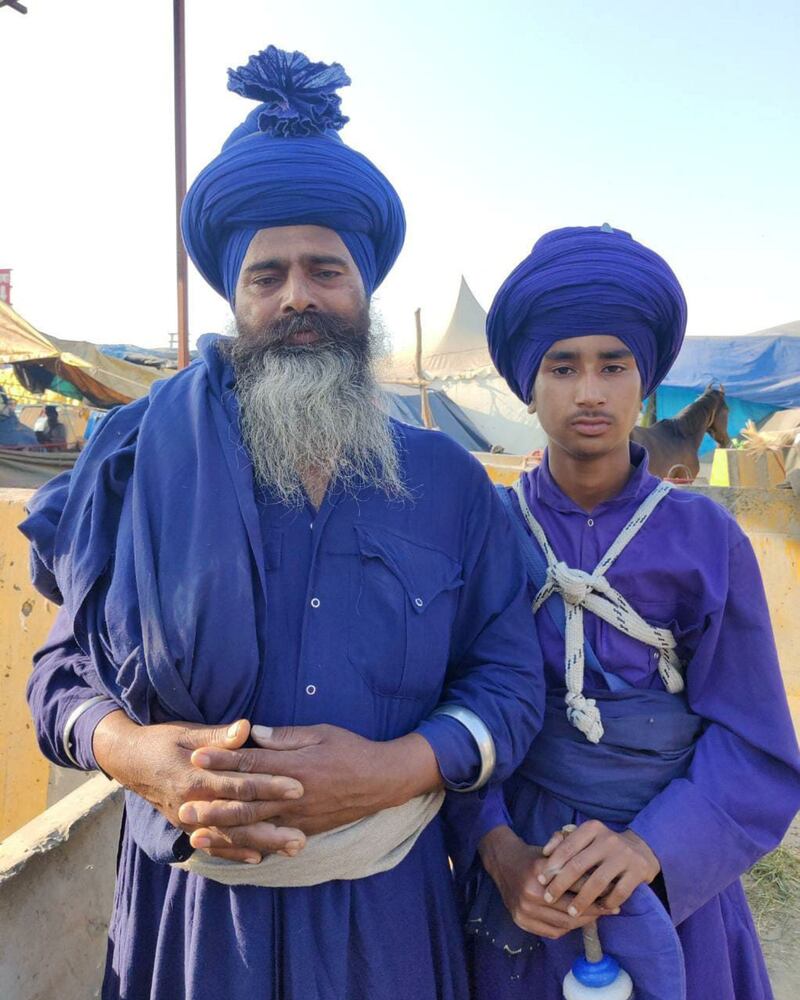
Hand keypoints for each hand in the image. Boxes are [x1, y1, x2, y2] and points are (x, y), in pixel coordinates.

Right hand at [92, 711, 305, 862]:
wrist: (129, 761)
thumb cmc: (163, 741)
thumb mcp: (189, 732)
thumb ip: (219, 736)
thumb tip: (246, 728)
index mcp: (196, 776)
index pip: (240, 784)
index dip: (270, 786)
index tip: (299, 786)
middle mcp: (193, 803)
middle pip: (240, 817)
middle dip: (273, 824)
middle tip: (303, 830)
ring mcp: (189, 820)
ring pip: (230, 836)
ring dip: (262, 844)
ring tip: (292, 847)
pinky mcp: (186, 828)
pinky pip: (213, 845)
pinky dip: (235, 852)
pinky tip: (257, 857)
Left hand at [182, 724, 440, 853]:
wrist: (381, 781)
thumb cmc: (351, 750)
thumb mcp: (321, 733)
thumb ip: (287, 736)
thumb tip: (255, 732)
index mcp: (294, 766)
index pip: (251, 762)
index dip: (222, 759)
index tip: (197, 756)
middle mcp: (292, 795)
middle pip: (245, 800)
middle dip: (212, 804)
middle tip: (183, 806)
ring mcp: (297, 817)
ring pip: (254, 826)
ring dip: (222, 831)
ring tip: (195, 834)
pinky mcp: (304, 831)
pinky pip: (272, 841)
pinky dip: (248, 846)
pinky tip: (229, 851)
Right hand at [479, 826, 611, 938]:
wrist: (503, 863)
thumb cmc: (532, 857)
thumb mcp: (552, 849)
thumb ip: (573, 855)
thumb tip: (601, 870)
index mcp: (540, 870)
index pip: (575, 884)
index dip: (596, 889)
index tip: (612, 892)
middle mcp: (531, 892)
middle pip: (571, 907)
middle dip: (594, 909)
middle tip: (610, 908)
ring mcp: (525, 909)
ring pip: (564, 923)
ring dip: (584, 921)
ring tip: (597, 916)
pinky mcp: (521, 921)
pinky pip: (552, 932)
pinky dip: (568, 928)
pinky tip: (577, 921)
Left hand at [538, 821, 660, 915]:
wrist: (641, 849)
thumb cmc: (602, 846)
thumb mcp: (585, 836)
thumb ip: (563, 840)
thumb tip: (545, 852)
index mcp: (592, 828)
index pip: (567, 847)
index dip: (552, 865)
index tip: (541, 880)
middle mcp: (608, 839)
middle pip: (578, 865)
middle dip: (561, 884)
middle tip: (549, 899)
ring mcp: (624, 855)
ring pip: (597, 882)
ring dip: (582, 900)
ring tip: (571, 912)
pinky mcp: (638, 871)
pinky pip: (619, 892)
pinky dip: (606, 903)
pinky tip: (597, 910)